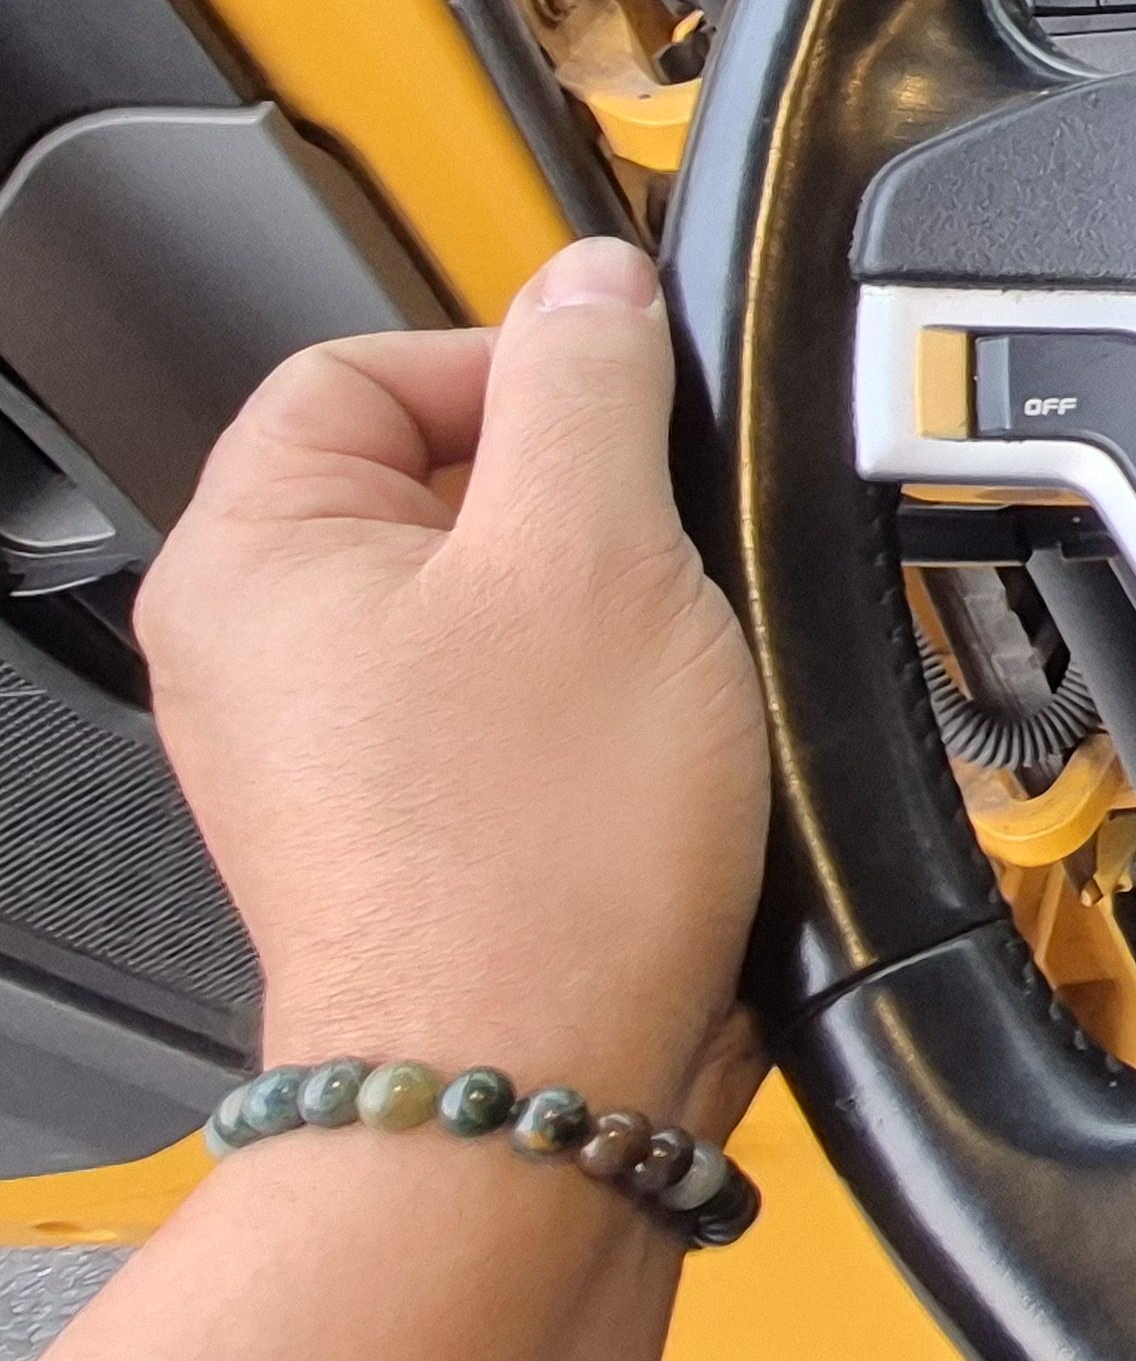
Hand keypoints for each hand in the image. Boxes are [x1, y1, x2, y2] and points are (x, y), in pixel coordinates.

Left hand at [133, 236, 770, 1127]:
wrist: (539, 1077)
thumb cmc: (534, 851)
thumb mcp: (596, 544)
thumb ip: (591, 376)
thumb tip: (593, 283)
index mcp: (250, 555)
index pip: (372, 362)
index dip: (514, 367)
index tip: (620, 414)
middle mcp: (258, 650)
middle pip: (442, 477)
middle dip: (579, 503)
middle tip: (657, 553)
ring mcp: (330, 747)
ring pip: (494, 593)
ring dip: (602, 608)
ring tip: (659, 666)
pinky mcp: (415, 822)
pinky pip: (514, 701)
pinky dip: (599, 703)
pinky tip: (653, 747)